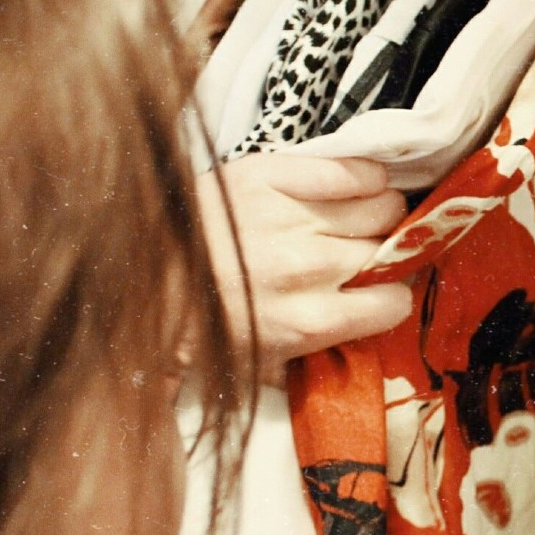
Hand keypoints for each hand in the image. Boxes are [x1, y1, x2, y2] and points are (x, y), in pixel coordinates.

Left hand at [199, 153, 412, 376]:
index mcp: (308, 321)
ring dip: (380, 213)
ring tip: (360, 218)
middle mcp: (308, 267)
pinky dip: (365, 177)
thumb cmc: (202, 324)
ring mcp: (291, 217)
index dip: (389, 298)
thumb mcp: (258, 364)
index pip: (394, 303)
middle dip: (386, 253)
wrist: (139, 273)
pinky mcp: (272, 175)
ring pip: (384, 206)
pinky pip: (350, 170)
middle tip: (366, 253)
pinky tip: (356, 186)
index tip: (378, 292)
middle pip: (392, 250)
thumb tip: (363, 351)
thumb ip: (314, 362)